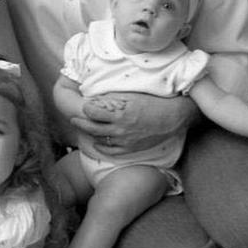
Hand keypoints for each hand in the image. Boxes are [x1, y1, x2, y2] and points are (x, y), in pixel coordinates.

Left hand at [71, 92, 195, 155]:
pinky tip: (97, 142)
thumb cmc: (152, 102)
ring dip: (90, 134)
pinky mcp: (130, 148)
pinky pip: (110, 151)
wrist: (173, 117)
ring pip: (99, 139)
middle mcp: (120, 129)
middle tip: (74, 119)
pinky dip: (101, 146)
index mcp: (119, 113)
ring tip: (84, 128)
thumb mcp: (131, 96)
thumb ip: (113, 98)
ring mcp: (125, 140)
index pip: (92, 112)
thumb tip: (96, 97)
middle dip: (80, 122)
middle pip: (91, 127)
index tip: (83, 106)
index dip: (86, 109)